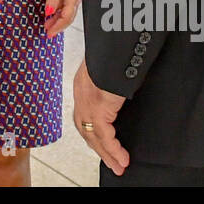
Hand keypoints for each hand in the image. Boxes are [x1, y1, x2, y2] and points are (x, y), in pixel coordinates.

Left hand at [43, 0, 79, 36]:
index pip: (65, 18)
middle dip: (57, 26)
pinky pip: (68, 6)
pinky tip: (54, 12)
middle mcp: (76, 0)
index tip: (48, 34)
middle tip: (47, 33)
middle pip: (67, 18)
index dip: (57, 27)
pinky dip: (60, 12)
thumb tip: (47, 12)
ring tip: (48, 24)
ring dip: (58, 19)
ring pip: (67, 12)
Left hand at [73, 59, 129, 175]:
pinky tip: (122, 159)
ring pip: (93, 135)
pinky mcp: (98, 106)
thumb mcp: (113, 67)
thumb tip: (122, 89)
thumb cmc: (116, 48)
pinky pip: (104, 135)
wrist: (115, 38)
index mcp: (84, 82)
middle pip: (85, 128)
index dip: (93, 131)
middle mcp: (82, 92)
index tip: (105, 144)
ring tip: (119, 166)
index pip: (84, 113)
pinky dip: (113, 149)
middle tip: (112, 162)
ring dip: (106, 153)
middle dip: (98, 147)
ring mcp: (87, 100)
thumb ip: (113, 80)